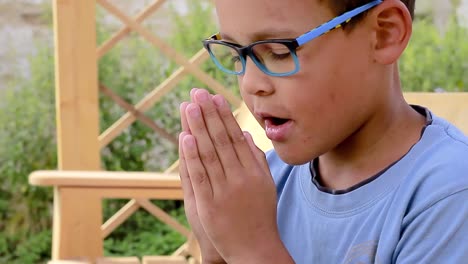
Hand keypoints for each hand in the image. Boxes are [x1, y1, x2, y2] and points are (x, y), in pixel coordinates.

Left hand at [181, 89, 292, 263]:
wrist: (256, 249)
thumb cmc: (260, 215)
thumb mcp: (265, 185)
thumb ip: (256, 159)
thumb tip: (245, 134)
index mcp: (254, 170)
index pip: (236, 137)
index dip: (224, 116)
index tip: (215, 97)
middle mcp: (240, 177)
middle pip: (221, 140)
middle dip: (209, 114)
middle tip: (198, 92)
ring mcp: (224, 191)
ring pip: (209, 154)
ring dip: (198, 128)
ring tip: (190, 107)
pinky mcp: (209, 205)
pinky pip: (199, 176)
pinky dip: (192, 157)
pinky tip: (185, 138)